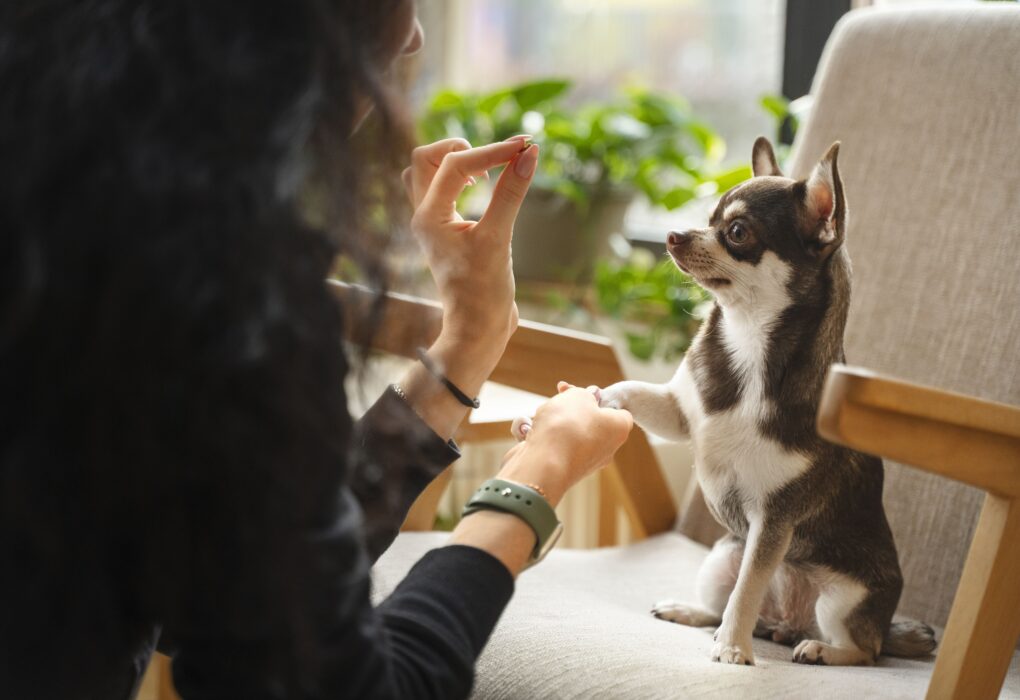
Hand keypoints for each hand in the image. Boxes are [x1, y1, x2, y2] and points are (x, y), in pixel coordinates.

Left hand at [403, 136, 537, 356]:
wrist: (478, 329)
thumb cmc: (484, 291)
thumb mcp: (499, 239)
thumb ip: (511, 193)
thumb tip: (529, 154)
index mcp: (428, 217)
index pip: (455, 164)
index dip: (492, 151)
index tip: (525, 147)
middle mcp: (423, 216)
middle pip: (425, 158)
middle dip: (462, 148)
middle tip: (496, 160)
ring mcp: (432, 223)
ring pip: (427, 173)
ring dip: (455, 162)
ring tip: (485, 174)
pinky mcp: (445, 231)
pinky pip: (441, 190)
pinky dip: (459, 179)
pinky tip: (485, 188)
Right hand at [500, 382, 633, 505]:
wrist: (542, 463)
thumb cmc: (566, 426)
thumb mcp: (578, 396)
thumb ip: (585, 393)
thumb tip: (588, 397)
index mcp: (618, 430)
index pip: (618, 410)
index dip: (600, 398)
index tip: (583, 392)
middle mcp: (605, 449)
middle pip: (589, 420)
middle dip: (570, 408)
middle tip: (559, 397)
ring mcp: (582, 461)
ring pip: (566, 432)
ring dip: (551, 420)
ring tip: (542, 417)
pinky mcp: (560, 468)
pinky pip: (550, 445)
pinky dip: (539, 436)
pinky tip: (529, 432)